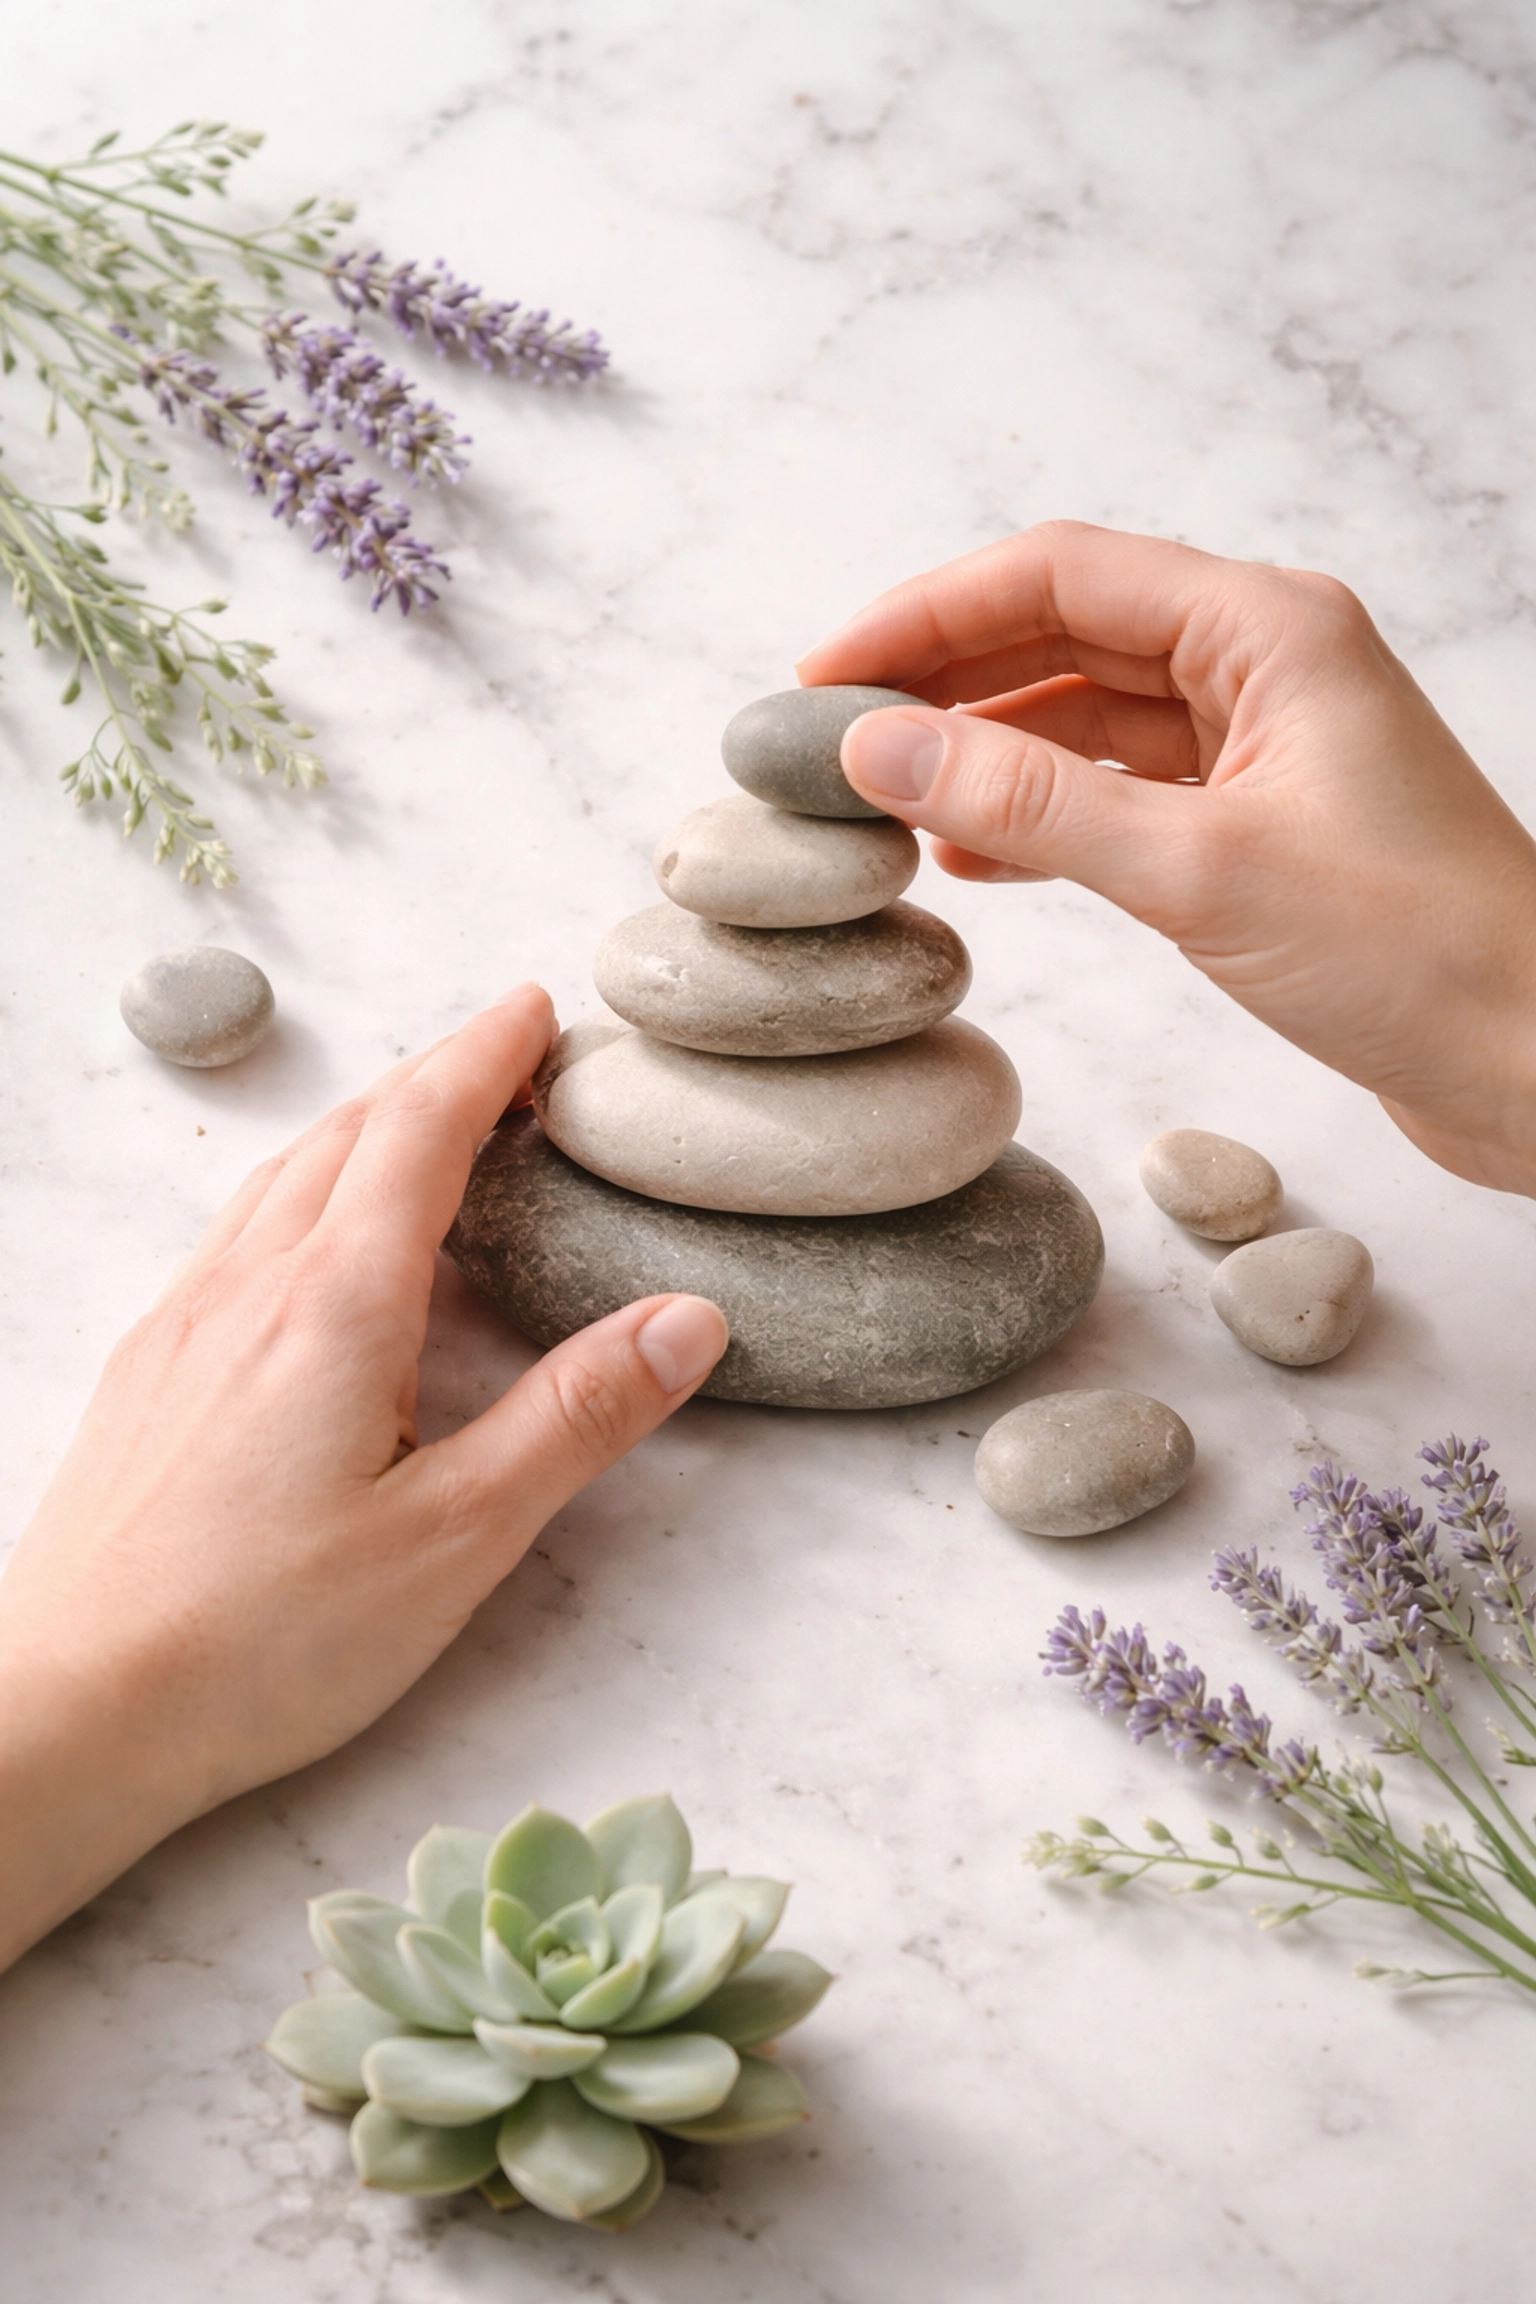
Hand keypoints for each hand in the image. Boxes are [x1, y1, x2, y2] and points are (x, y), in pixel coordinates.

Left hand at [0, 986, 727, 1969]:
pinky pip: (238, 1231)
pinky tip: (316, 1244)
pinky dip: (305, 1189)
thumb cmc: (262, 1636)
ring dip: (365, 1127)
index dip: (484, 1056)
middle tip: (507, 1057)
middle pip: (350, 1134)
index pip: (421, 1131)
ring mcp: (187, 1322)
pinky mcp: (152, 1371)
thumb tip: (690, 1319)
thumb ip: (576, 1417)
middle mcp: (250, 1285)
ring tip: (426, 1127)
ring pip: (284, 1176)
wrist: (73, 1706)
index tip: (533, 1009)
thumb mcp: (458, 1535)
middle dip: (434, 1076)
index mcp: (336, 1303)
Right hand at [798, 520, 1535, 1195]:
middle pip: (1065, 632)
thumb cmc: (1415, 953)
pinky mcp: (1257, 829)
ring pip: (1086, 718)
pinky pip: (1119, 793)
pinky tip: (969, 856)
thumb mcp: (1198, 872)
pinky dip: (1039, 816)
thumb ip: (1030, 803)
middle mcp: (1263, 668)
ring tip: (880, 801)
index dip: (927, 615)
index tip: (823, 676)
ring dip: (984, 751)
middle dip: (944, 679)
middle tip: (830, 737)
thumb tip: (878, 748)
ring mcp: (1261, 749)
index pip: (1059, 573)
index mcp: (1267, 629)